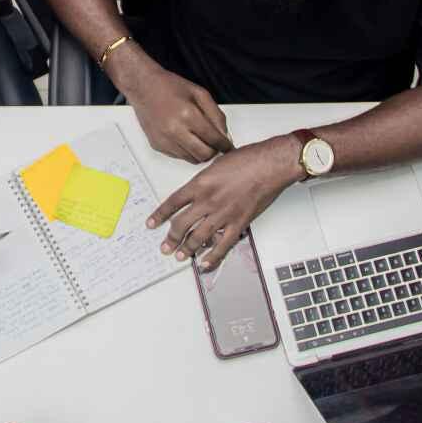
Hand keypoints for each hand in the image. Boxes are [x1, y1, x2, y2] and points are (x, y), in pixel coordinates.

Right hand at [123, 62, 231, 162]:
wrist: (143, 86)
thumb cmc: (170, 86)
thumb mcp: (200, 94)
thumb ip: (216, 115)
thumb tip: (225, 135)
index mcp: (188, 115)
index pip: (214, 140)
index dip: (225, 145)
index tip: (228, 146)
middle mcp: (175, 130)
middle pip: (204, 155)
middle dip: (213, 151)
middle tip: (214, 143)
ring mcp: (164, 140)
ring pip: (192, 159)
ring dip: (199, 152)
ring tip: (198, 138)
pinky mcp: (157, 145)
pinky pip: (179, 156)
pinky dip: (186, 151)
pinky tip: (184, 137)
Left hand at [146, 134, 303, 270]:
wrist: (269, 165)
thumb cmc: (247, 159)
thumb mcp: (216, 164)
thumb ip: (204, 179)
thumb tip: (197, 188)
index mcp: (199, 184)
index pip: (173, 203)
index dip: (159, 215)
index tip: (152, 224)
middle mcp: (207, 200)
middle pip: (182, 224)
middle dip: (171, 238)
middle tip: (165, 247)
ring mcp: (222, 214)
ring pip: (199, 237)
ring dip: (187, 249)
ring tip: (180, 256)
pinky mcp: (239, 223)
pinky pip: (223, 245)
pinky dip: (213, 256)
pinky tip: (205, 263)